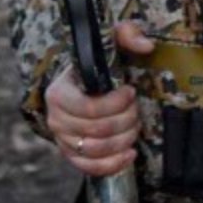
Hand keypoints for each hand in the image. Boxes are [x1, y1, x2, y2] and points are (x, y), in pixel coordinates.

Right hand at [45, 21, 154, 176]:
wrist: (82, 84)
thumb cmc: (98, 62)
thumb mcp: (110, 40)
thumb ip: (128, 34)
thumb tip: (147, 46)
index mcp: (59, 92)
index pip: (88, 108)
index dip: (116, 103)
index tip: (131, 90)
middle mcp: (56, 119)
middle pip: (97, 130)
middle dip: (125, 119)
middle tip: (135, 107)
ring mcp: (63, 140)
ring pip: (97, 150)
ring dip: (124, 138)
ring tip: (135, 125)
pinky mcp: (73, 155)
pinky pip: (91, 168)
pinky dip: (113, 164)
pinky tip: (130, 153)